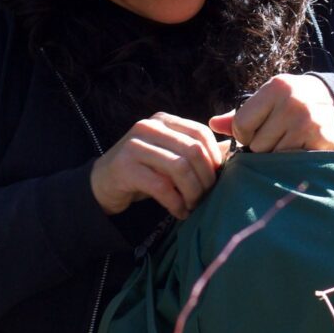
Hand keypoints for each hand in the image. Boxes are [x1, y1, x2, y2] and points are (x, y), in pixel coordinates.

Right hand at [89, 112, 228, 219]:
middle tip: (206, 197)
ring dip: (192, 192)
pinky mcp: (125, 167)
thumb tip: (231, 152)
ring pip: (180, 167)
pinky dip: (176, 203)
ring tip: (193, 206)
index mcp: (164, 120)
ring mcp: (135, 145)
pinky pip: (161, 186)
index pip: (200, 132)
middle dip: (205, 178)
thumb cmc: (143, 171)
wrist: (102, 185)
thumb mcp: (170, 157)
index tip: (217, 179)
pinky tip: (179, 212)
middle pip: (193, 150)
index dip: (214, 157)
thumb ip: (196, 152)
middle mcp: (149, 126)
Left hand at [209, 74, 333, 152]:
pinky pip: (291, 162)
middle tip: (276, 137)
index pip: (241, 124)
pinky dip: (292, 161)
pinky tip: (299, 149)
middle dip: (261, 146)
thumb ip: (241, 113)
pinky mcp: (319, 141)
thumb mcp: (270, 98)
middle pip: (256, 145)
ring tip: (287, 142)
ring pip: (273, 157)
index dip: (243, 134)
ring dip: (276, 156)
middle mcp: (291, 103)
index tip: (254, 132)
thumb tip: (212, 124)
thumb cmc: (295, 101)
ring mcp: (307, 123)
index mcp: (275, 88)